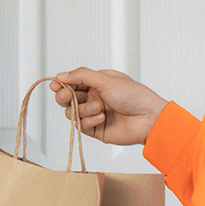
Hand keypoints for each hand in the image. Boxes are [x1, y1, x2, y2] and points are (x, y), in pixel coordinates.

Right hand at [50, 68, 166, 145]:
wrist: (148, 119)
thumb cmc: (134, 96)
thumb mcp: (106, 80)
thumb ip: (82, 76)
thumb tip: (61, 75)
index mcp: (97, 82)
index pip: (72, 82)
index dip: (61, 84)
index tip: (56, 85)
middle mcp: (94, 97)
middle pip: (67, 98)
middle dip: (65, 96)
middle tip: (67, 96)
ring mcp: (94, 114)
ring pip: (72, 112)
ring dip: (82, 109)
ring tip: (98, 108)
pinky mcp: (96, 130)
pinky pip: (81, 126)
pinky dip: (89, 121)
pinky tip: (101, 118)